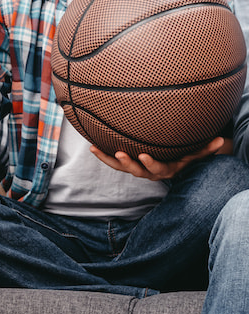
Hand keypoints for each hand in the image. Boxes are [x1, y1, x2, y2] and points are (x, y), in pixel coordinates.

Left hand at [90, 136, 224, 180]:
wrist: (171, 165)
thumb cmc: (182, 156)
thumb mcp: (194, 154)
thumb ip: (205, 148)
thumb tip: (222, 141)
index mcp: (165, 169)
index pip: (157, 168)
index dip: (150, 163)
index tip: (144, 155)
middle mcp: (149, 172)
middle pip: (136, 171)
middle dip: (128, 163)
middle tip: (120, 154)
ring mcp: (137, 169)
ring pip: (121, 168)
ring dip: (108, 159)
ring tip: (94, 150)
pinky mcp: (127, 164)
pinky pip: (113, 162)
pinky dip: (103, 156)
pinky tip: (91, 146)